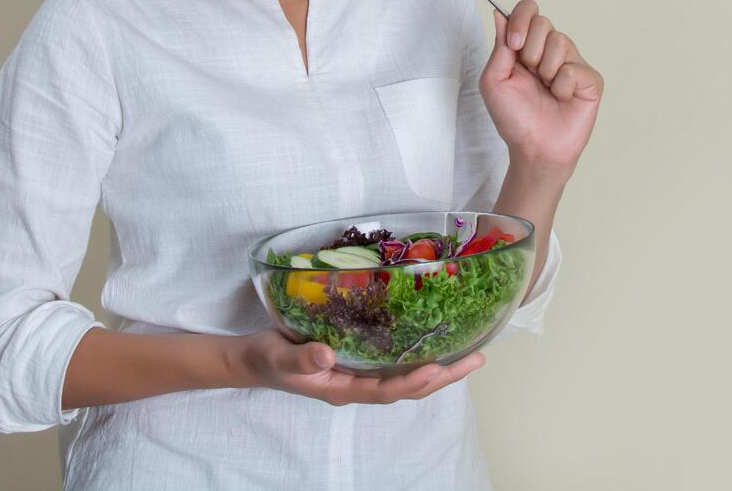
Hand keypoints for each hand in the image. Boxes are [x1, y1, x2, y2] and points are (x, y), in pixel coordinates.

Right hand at [227, 328, 484, 405]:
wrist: (255, 359)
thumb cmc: (267, 358)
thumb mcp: (279, 356)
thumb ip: (302, 357)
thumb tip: (329, 356)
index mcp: (342, 388)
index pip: (385, 390)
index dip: (411, 382)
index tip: (436, 369)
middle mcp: (358, 384)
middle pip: (408, 386)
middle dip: (442, 375)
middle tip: (476, 359)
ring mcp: (361, 374)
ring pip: (407, 375)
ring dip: (439, 367)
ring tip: (471, 353)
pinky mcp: (360, 360)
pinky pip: (396, 362)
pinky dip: (419, 355)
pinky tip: (437, 342)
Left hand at [480, 0, 604, 178]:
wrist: (533, 148)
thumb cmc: (513, 118)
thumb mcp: (493, 80)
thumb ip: (499, 46)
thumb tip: (500, 13)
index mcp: (526, 47)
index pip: (528, 11)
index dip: (521, 19)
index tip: (514, 43)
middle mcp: (550, 51)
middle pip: (544, 22)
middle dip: (530, 50)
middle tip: (530, 74)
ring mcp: (572, 63)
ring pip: (560, 41)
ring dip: (545, 70)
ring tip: (546, 89)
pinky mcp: (590, 80)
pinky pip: (575, 68)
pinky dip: (562, 86)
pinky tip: (561, 98)